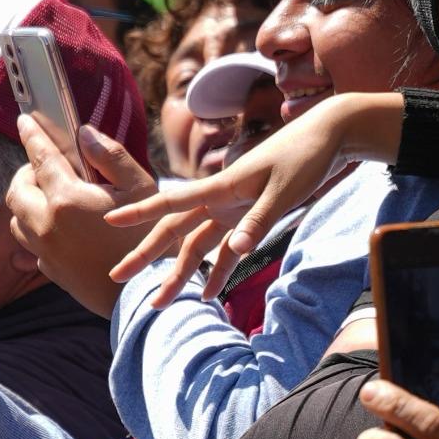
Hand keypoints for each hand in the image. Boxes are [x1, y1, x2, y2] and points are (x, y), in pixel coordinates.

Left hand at [5, 116, 161, 316]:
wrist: (145, 292)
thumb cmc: (149, 237)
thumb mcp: (140, 188)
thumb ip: (110, 156)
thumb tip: (84, 134)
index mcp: (67, 199)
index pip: (40, 157)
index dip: (31, 135)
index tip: (24, 120)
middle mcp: (46, 225)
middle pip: (17, 190)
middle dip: (26, 173)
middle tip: (45, 167)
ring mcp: (45, 250)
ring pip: (17, 219)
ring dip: (27, 202)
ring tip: (50, 196)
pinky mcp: (50, 270)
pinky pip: (31, 244)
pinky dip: (38, 228)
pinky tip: (59, 226)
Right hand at [104, 92, 402, 302]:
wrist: (328, 137)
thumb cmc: (305, 157)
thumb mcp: (285, 191)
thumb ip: (259, 221)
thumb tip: (237, 250)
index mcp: (222, 187)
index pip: (172, 203)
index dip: (140, 213)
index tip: (110, 221)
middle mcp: (219, 199)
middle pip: (174, 230)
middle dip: (146, 254)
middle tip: (118, 275)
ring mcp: (232, 209)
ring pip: (196, 244)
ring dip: (179, 272)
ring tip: (160, 301)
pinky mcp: (248, 217)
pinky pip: (226, 249)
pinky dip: (218, 271)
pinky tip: (208, 294)